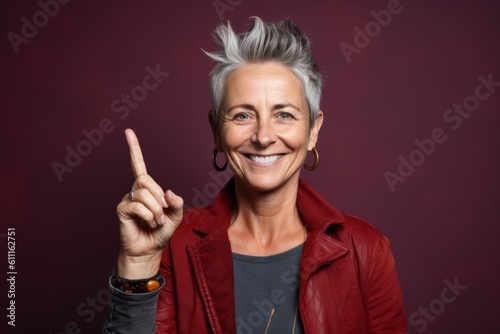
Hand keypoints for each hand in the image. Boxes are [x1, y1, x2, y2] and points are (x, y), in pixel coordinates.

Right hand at [116, 129, 183, 278]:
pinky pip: (137, 205)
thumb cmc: (161, 232)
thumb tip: (167, 192)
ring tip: (156, 221)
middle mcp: (136, 190)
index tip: (128, 131)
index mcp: (148, 188)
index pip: (139, 165)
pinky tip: (149, 223)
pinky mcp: (122, 210)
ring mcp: (127, 199)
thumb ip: (176, 202)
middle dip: (158, 198)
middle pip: (146, 179)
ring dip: (155, 210)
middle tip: (162, 213)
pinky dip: (148, 215)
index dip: (134, 149)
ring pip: (143, 193)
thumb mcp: (176, 216)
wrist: (149, 250)